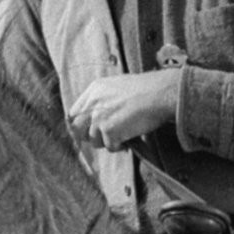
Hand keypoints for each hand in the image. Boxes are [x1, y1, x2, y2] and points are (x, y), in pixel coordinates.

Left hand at [63, 69, 183, 149]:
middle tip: (104, 138)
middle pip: (77, 129)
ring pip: (93, 140)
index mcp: (93, 90)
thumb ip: (103, 100)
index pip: (73, 113)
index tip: (89, 130)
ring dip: (107, 142)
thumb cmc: (146, 89)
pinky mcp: (109, 130)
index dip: (80, 125)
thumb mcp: (117, 86)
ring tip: (122, 136)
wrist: (160, 92)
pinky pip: (109, 146)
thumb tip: (96, 118)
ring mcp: (99, 118)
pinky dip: (119, 146)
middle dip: (88, 136)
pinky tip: (129, 139)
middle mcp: (92, 103)